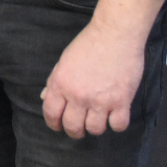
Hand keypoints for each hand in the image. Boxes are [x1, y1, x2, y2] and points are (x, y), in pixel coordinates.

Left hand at [41, 19, 145, 136]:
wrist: (114, 35)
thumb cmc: (88, 45)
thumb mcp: (64, 61)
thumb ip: (55, 82)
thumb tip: (45, 97)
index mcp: (60, 84)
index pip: (51, 114)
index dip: (54, 124)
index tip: (58, 126)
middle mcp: (78, 95)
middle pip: (73, 127)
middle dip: (74, 131)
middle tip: (78, 128)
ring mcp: (100, 100)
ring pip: (95, 130)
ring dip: (95, 127)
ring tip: (97, 118)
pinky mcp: (121, 101)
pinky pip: (118, 126)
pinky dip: (116, 124)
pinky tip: (114, 116)